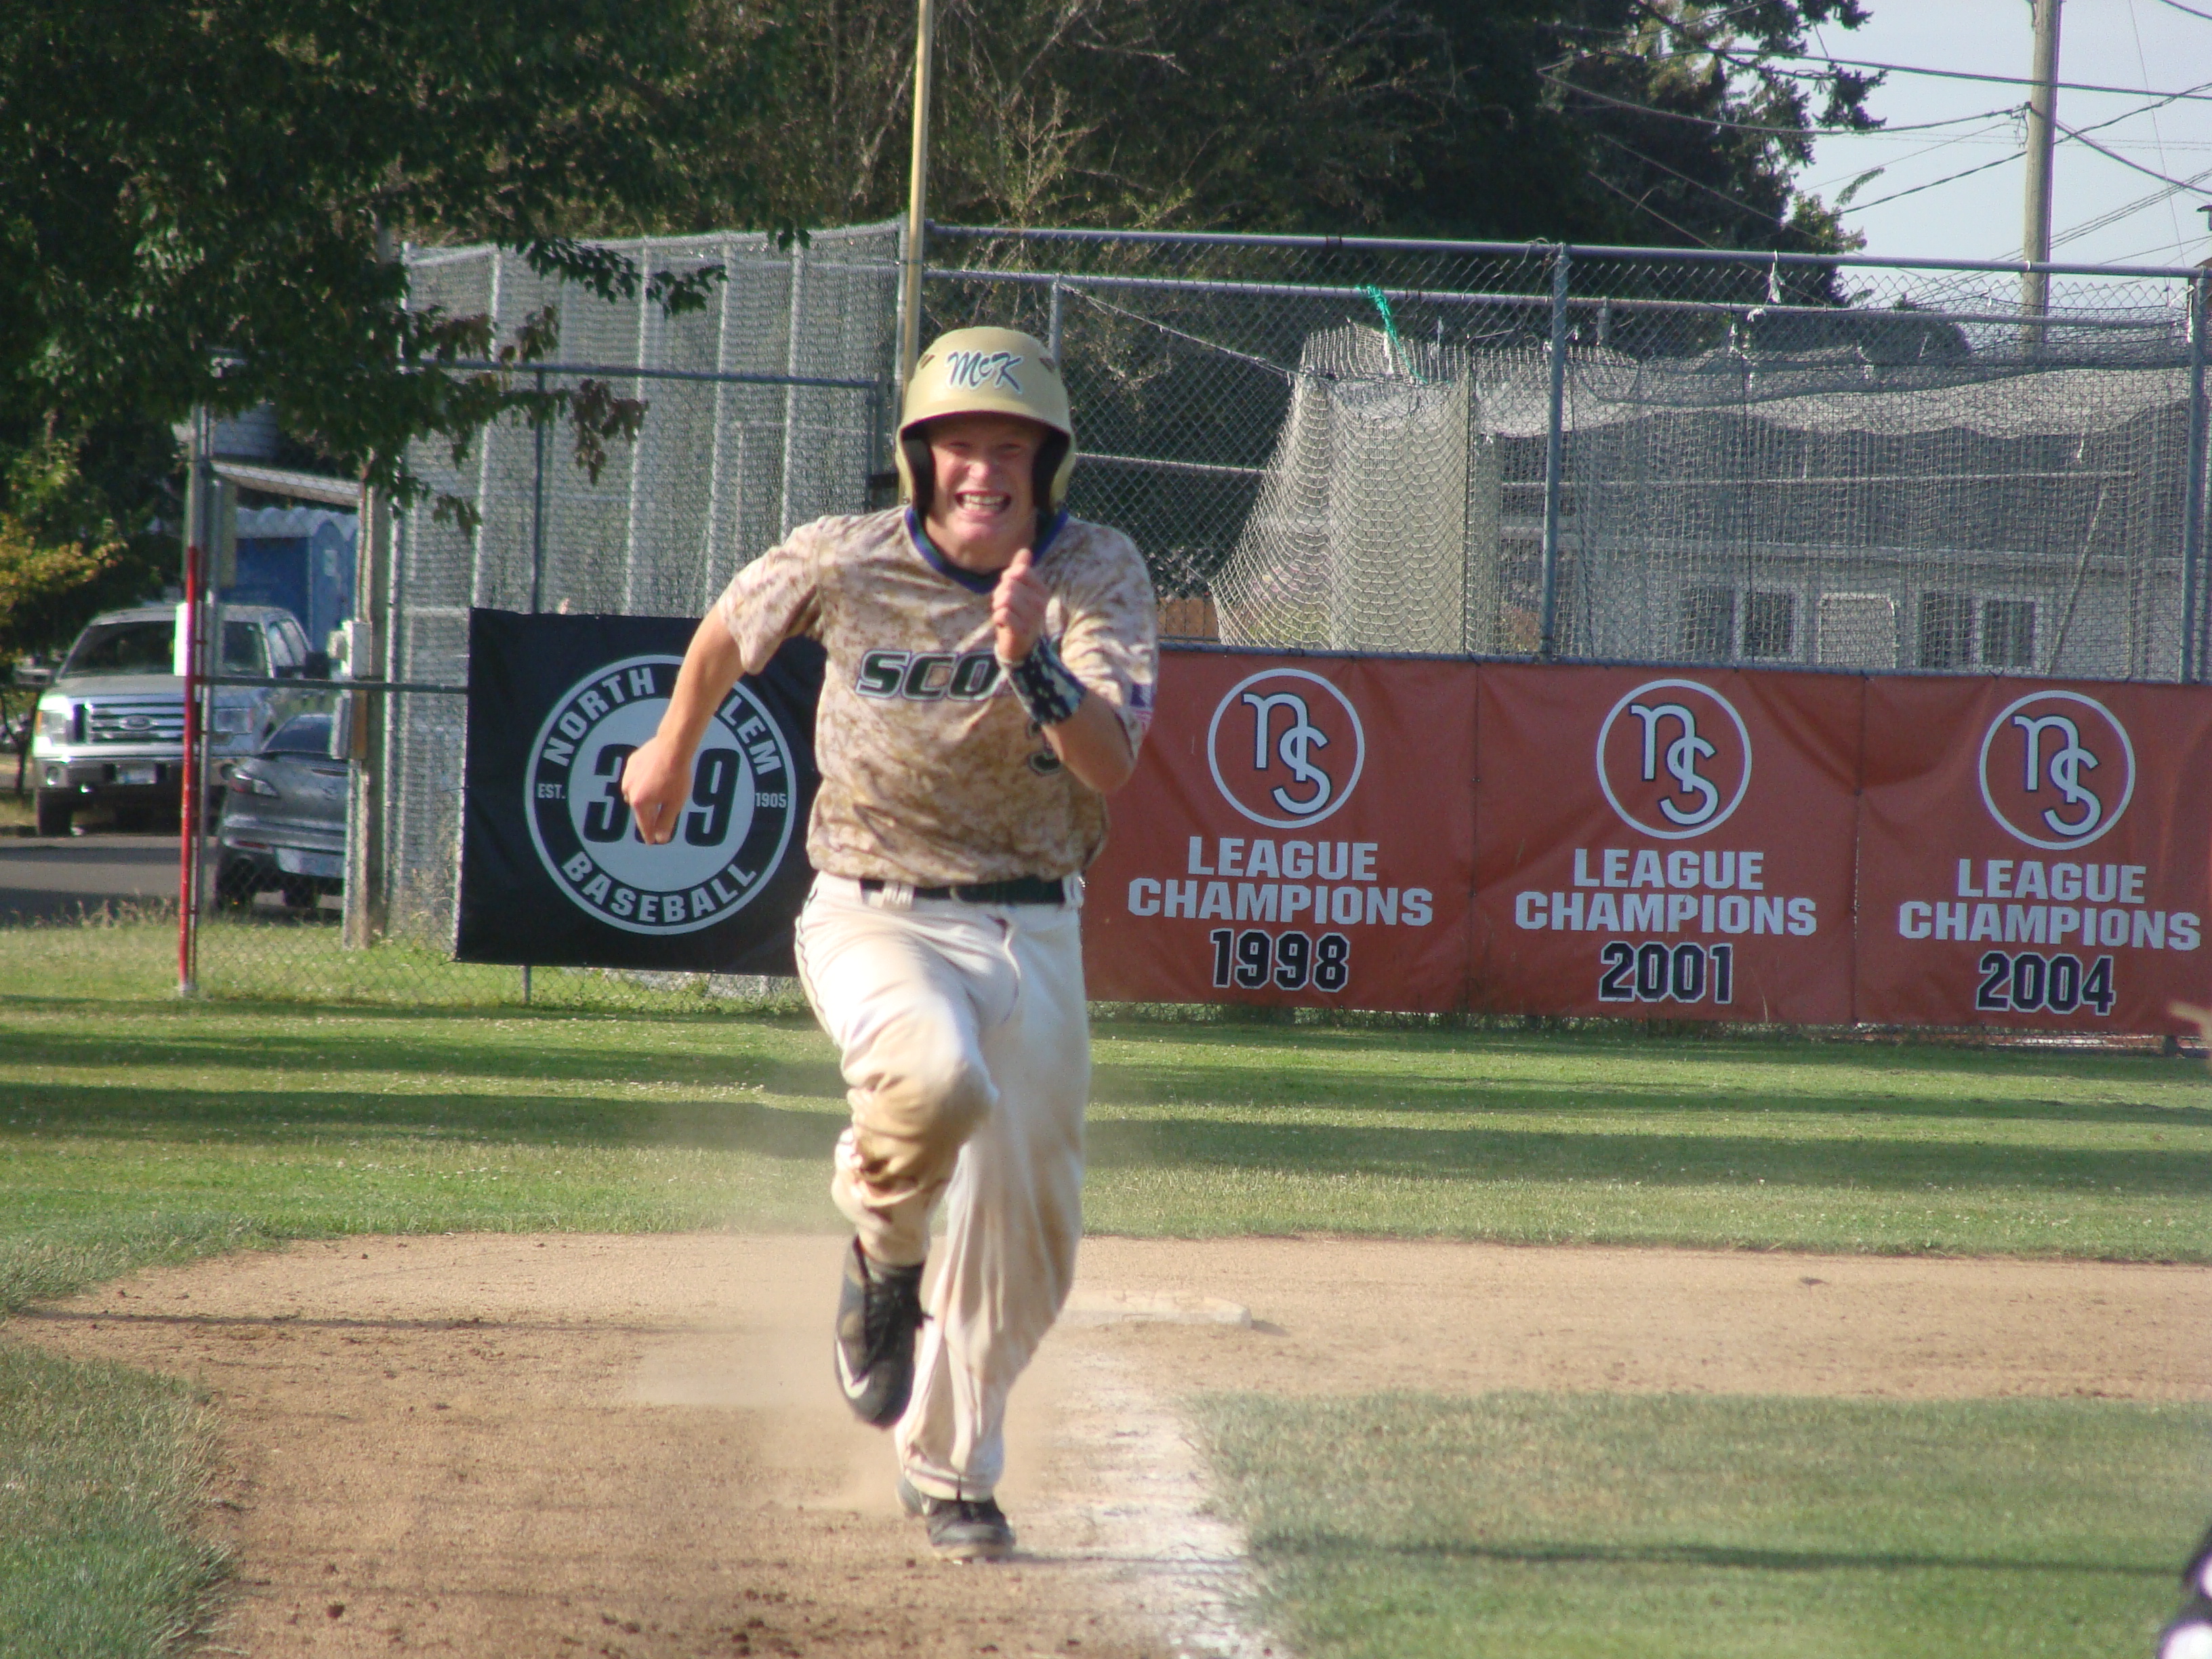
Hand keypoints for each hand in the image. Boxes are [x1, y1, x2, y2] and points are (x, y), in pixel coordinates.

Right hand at [619, 732, 692, 845]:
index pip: (644, 824)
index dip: (649, 834)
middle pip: (639, 809)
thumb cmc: (676, 777)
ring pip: (635, 793)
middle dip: (648, 815)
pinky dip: (643, 782)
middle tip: (656, 821)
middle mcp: (628, 790)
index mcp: (639, 803)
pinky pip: (636, 778)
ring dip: (644, 797)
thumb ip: (666, 822)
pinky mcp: (632, 762)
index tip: (651, 842)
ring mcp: (628, 775)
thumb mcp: (675, 803)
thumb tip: (659, 839)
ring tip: (655, 798)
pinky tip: (653, 779)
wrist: (672, 746)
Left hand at [991, 546, 1048, 661]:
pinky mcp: (1022, 631)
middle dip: (1000, 594)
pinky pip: (1002, 614)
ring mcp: (1033, 617)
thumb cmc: (1018, 614)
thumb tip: (1024, 550)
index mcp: (1041, 590)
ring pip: (1005, 598)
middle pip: (1009, 584)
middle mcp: (1041, 603)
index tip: (1009, 592)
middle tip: (1005, 607)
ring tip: (1004, 615)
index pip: (1020, 571)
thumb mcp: (1020, 590)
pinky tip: (1003, 624)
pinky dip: (997, 618)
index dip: (1007, 579)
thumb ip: (1021, 570)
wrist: (1020, 646)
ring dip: (998, 607)